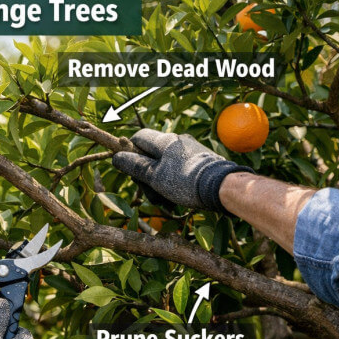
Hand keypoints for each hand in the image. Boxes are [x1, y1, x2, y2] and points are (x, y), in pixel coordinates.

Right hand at [112, 129, 252, 211]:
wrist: (222, 187)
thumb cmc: (185, 181)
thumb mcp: (155, 177)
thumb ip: (134, 166)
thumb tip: (116, 158)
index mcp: (165, 140)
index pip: (139, 137)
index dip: (130, 152)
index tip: (130, 169)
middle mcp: (178, 140)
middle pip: (151, 154)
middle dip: (146, 174)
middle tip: (149, 192)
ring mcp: (191, 150)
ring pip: (165, 165)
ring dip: (159, 182)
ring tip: (164, 201)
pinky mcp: (200, 160)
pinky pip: (179, 169)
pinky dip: (173, 182)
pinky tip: (176, 197)